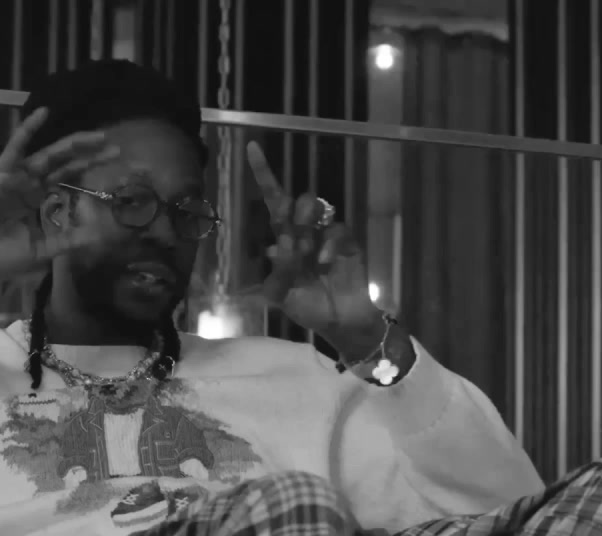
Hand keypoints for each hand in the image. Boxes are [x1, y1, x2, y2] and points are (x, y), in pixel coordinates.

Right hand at [0, 108, 117, 289]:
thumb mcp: (42, 251)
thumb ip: (68, 241)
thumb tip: (98, 236)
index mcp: (39, 203)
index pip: (70, 184)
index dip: (90, 178)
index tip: (116, 176)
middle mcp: (31, 186)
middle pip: (67, 166)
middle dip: (91, 157)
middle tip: (118, 150)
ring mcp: (17, 177)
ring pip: (51, 155)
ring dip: (75, 144)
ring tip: (99, 136)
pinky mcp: (1, 173)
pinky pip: (16, 147)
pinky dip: (28, 129)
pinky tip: (44, 111)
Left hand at [246, 141, 378, 336]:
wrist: (341, 323)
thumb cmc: (309, 308)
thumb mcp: (284, 296)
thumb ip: (278, 274)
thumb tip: (276, 246)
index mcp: (286, 240)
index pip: (274, 202)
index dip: (264, 175)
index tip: (252, 147)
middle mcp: (306, 232)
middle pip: (296, 201)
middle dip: (292, 213)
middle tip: (294, 241)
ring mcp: (327, 235)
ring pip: (316, 207)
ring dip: (307, 225)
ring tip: (308, 254)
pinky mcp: (348, 243)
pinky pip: (337, 230)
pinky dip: (328, 246)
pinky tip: (324, 264)